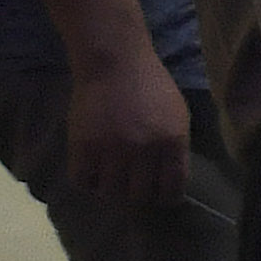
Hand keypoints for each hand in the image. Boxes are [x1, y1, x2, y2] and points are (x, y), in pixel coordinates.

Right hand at [64, 53, 193, 211]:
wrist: (115, 64)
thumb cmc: (152, 87)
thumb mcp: (178, 116)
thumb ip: (176, 149)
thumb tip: (171, 181)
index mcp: (172, 143)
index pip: (172, 189)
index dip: (166, 197)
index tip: (160, 196)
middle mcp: (143, 150)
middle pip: (139, 196)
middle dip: (138, 197)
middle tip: (133, 190)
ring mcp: (111, 149)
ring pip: (111, 193)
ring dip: (112, 192)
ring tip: (112, 184)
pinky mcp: (83, 146)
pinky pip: (82, 181)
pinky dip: (87, 183)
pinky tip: (92, 175)